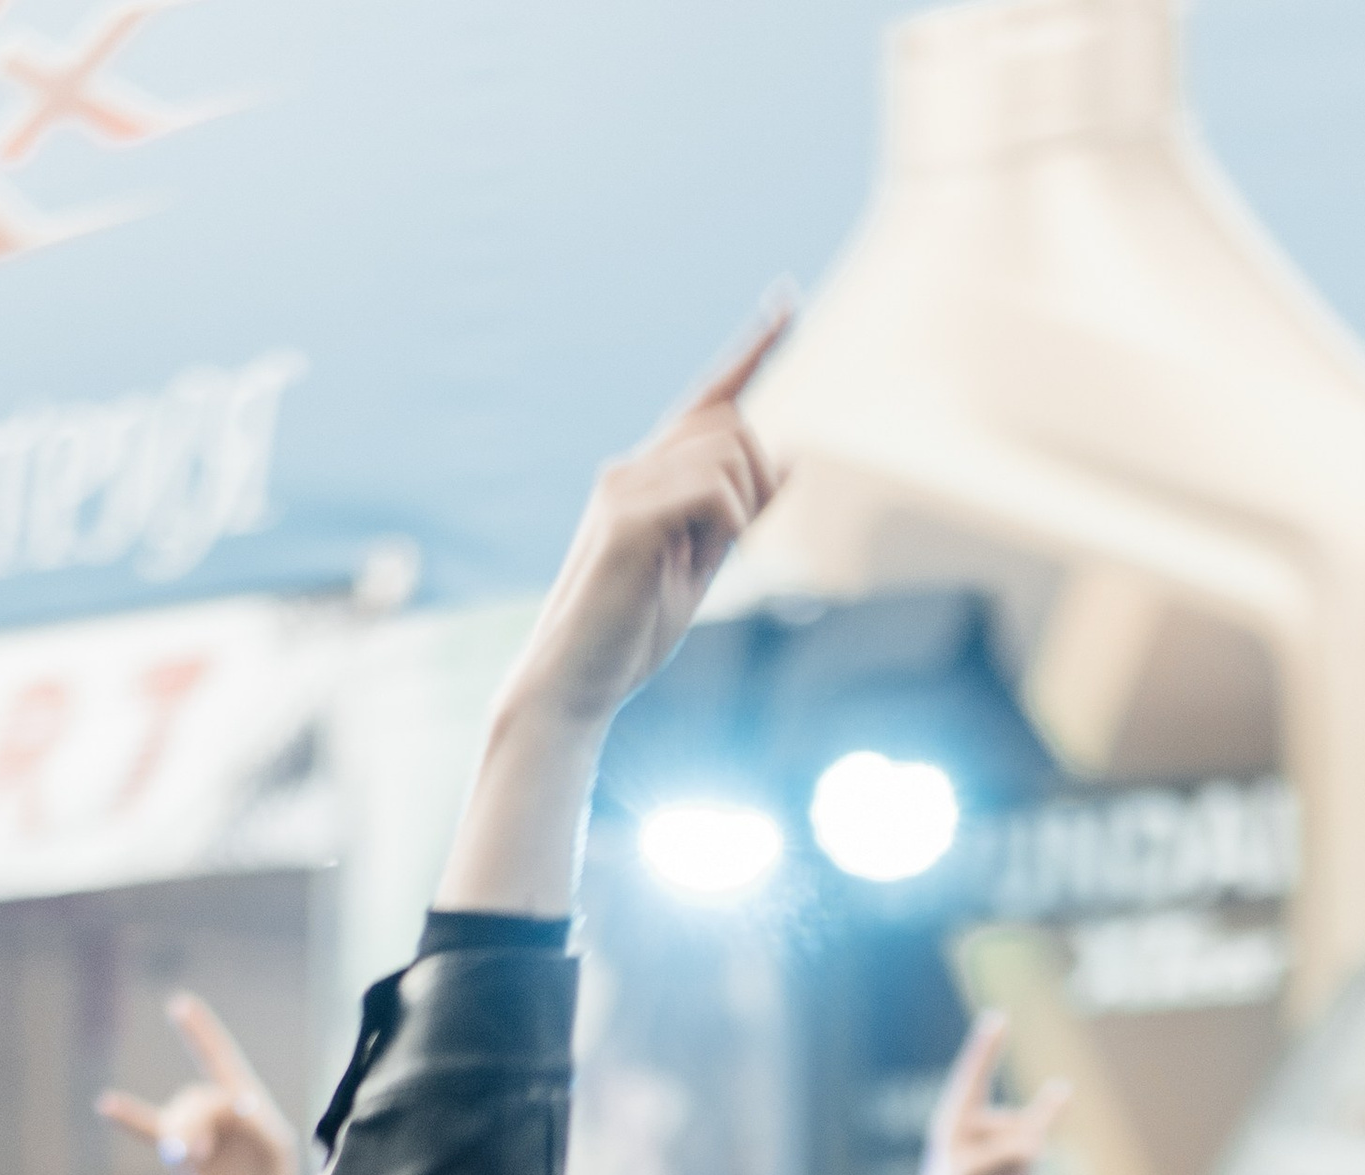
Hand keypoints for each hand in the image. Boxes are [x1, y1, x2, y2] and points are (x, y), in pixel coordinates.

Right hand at [99, 995, 297, 1174]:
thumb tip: (232, 1104)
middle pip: (195, 1100)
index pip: (219, 1057)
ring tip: (190, 1158)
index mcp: (243, 1096)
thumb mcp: (277, 1147)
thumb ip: (258, 1122)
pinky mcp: (178, 1153)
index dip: (201, 1031)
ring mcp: (194, 1128)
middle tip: (200, 1152)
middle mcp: (214, 1106)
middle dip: (198, 1122)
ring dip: (181, 1136)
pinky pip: (148, 1128)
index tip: (180, 1004)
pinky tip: (105, 1105)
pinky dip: (128, 1117)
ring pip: (176, 1120)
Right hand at [504, 303, 790, 741]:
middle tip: (740, 544)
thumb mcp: (701, 565)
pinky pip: (712, 492)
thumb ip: (739, 512)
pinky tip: (706, 562)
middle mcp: (631, 467)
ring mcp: (623, 488)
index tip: (787, 301)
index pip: (707, 399)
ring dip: (747, 506)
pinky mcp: (626, 518)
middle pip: (729, 425)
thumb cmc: (631, 632)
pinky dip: (731, 526)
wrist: (573, 682)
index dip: (751, 350)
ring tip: (717, 559)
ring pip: (727, 453)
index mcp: (646, 475)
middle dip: (760, 479)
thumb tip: (791, 457)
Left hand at [893, 1014, 1071, 1174]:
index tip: (998, 1018)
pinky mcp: (1006, 1158)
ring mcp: (992, 1141)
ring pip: (1030, 1139)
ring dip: (1022, 1165)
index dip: (987, 1046)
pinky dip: (1026, 1171)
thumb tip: (1035, 1145)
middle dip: (1017, 1153)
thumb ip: (1007, 1155)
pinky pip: (1033, 1152)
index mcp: (955, 1120)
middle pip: (1018, 1124)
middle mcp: (974, 1125)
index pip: (975, 1075)